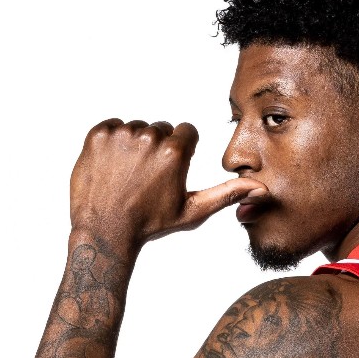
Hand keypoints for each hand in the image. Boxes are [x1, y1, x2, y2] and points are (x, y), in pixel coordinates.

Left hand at [69, 119, 265, 250]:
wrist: (105, 230)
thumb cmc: (150, 224)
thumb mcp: (193, 211)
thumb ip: (226, 194)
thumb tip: (260, 188)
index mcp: (175, 152)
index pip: (186, 131)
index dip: (182, 151)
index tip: (170, 170)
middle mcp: (149, 137)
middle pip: (161, 129)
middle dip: (158, 148)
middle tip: (148, 178)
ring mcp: (121, 134)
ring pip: (136, 128)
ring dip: (135, 146)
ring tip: (129, 175)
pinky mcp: (98, 134)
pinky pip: (112, 126)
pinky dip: (112, 143)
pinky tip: (113, 167)